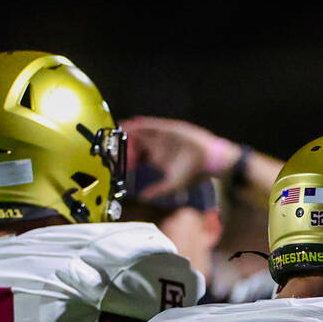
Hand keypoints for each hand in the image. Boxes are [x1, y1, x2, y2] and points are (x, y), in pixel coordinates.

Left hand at [123, 116, 240, 199]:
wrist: (210, 160)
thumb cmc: (193, 173)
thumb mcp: (172, 185)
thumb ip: (157, 190)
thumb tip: (142, 197)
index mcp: (158, 159)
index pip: (138, 156)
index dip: (126, 156)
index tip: (114, 158)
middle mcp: (159, 146)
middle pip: (137, 142)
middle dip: (125, 142)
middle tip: (112, 142)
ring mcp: (164, 136)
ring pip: (143, 132)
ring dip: (131, 130)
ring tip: (118, 129)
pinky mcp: (170, 129)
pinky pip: (153, 125)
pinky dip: (141, 124)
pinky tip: (131, 124)